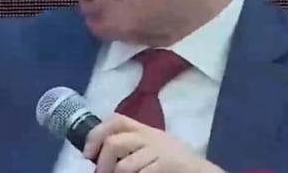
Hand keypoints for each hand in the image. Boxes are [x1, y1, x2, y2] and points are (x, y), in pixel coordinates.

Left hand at [82, 113, 225, 172]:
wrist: (200, 170)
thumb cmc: (173, 161)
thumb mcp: (152, 145)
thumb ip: (131, 144)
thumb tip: (97, 154)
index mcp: (144, 129)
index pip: (116, 120)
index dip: (96, 134)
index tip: (88, 154)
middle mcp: (149, 136)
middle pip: (114, 142)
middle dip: (102, 162)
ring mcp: (158, 151)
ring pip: (124, 165)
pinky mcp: (166, 164)